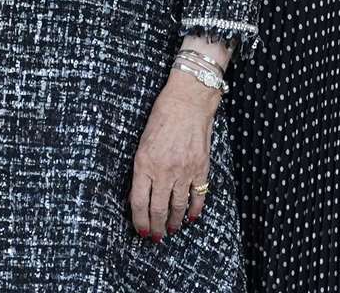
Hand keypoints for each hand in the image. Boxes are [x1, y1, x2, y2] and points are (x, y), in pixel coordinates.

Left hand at [129, 70, 217, 239]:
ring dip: (174, 222)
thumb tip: (140, 193)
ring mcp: (184, 171)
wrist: (189, 101)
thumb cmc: (162, 116)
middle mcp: (163, 171)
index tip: (141, 230)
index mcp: (144, 163)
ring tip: (171, 230)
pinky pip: (198, 196)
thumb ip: (141, 168)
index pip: (139, 202)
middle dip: (156, 227)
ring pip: (178, 206)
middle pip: (158, 209)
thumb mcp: (142, 141)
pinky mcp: (201, 168)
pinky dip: (194, 210)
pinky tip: (190, 218)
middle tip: (156, 237)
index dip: (140, 221)